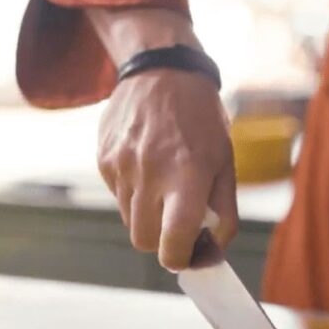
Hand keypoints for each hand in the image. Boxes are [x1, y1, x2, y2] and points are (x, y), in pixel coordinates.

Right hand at [97, 67, 236, 269]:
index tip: (186, 255)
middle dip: (162, 241)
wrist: (163, 71)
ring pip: (129, 220)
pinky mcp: (103, 159)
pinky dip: (133, 193)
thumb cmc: (202, 121)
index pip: (172, 241)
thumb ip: (223, 212)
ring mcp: (121, 166)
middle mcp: (149, 173)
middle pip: (144, 240)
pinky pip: (116, 196)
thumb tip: (212, 252)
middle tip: (178, 222)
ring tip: (164, 185)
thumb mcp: (226, 163)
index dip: (179, 258)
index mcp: (186, 175)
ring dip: (147, 215)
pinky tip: (148, 165)